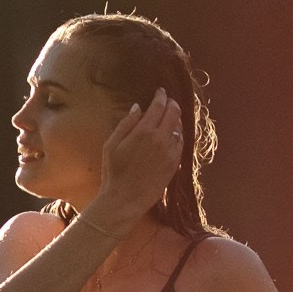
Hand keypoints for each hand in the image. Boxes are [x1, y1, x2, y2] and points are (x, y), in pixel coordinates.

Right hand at [90, 93, 183, 228]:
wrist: (125, 200)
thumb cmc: (113, 173)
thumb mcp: (111, 145)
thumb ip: (125, 124)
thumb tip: (137, 108)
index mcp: (143, 131)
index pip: (158, 106)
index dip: (161, 96)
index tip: (160, 91)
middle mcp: (160, 139)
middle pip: (174, 113)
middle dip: (172, 103)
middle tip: (168, 101)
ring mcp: (170, 152)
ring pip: (180, 127)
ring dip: (176, 119)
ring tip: (170, 118)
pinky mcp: (175, 164)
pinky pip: (181, 143)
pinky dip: (178, 135)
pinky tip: (172, 136)